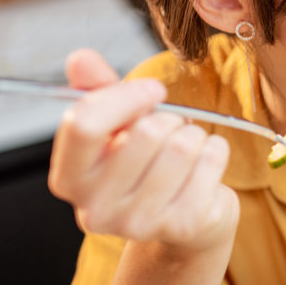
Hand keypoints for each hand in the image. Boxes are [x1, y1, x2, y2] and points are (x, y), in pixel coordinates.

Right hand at [48, 49, 238, 252]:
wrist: (184, 218)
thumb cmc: (147, 164)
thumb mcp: (117, 126)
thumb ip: (97, 91)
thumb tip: (80, 58)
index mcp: (69, 179)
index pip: (85, 124)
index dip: (125, 96)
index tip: (152, 90)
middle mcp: (96, 208)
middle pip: (144, 133)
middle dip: (169, 119)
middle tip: (171, 130)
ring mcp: (139, 223)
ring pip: (182, 146)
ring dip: (193, 134)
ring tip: (187, 147)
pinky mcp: (183, 225)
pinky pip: (211, 161)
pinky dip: (216, 150)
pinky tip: (206, 161)